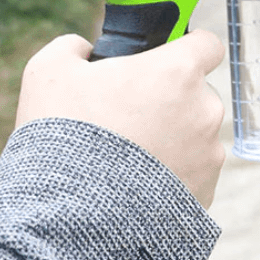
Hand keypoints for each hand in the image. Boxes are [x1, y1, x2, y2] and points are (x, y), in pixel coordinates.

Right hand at [14, 30, 227, 208]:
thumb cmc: (63, 134)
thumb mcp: (49, 73)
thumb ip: (73, 48)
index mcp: (178, 72)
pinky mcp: (207, 188)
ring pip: (197, 134)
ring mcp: (210, 152)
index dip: (188, 47)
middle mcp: (206, 109)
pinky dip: (173, 174)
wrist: (69, 214)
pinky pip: (194, 171)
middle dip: (171, 99)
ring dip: (173, 138)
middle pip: (198, 93)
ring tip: (128, 157)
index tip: (167, 58)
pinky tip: (137, 184)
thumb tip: (83, 48)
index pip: (208, 45)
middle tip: (129, 115)